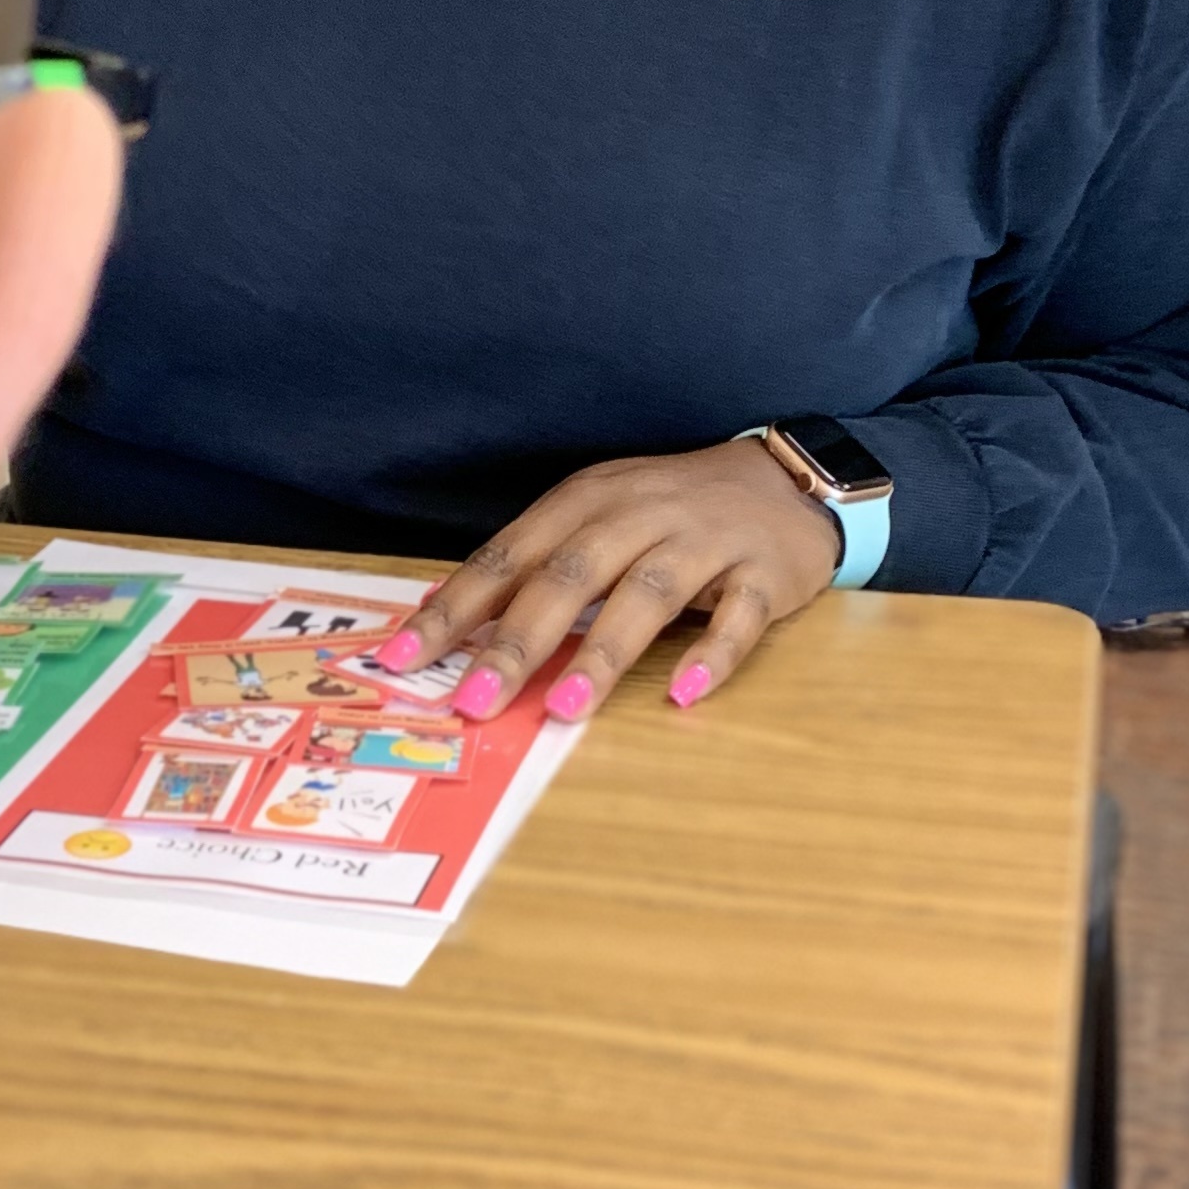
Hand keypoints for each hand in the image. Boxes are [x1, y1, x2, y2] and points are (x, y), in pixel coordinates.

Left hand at [378, 442, 841, 724]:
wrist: (785, 480)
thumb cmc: (670, 513)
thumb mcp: (597, 520)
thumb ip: (534, 567)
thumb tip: (448, 621)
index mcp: (584, 502)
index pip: (507, 557)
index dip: (455, 608)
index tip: (403, 658)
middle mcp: (637, 514)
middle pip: (568, 576)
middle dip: (515, 641)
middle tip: (474, 700)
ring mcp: (703, 540)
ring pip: (646, 595)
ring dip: (603, 653)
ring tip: (564, 707)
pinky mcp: (762, 571)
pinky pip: (738, 616)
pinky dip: (712, 654)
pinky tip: (685, 693)